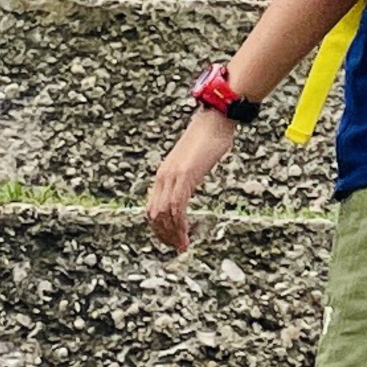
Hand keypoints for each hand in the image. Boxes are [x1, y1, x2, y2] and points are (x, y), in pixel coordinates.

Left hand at [145, 111, 234, 252]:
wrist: (215, 118)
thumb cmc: (209, 137)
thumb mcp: (193, 161)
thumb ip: (188, 174)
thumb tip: (191, 183)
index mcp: (163, 174)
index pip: (152, 207)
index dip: (158, 227)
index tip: (170, 239)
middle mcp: (163, 176)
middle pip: (154, 214)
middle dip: (163, 235)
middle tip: (176, 247)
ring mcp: (172, 175)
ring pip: (163, 214)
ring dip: (172, 234)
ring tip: (182, 245)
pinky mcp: (184, 175)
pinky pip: (176, 206)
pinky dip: (179, 224)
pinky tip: (186, 233)